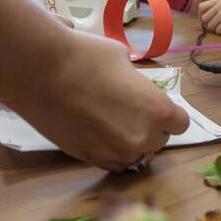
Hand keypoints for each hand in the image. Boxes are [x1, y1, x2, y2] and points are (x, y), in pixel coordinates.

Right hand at [3, 31, 189, 172]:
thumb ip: (136, 81)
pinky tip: (98, 135)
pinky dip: (109, 152)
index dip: (168, 115)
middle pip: (158, 141)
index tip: (154, 107)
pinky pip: (111, 163)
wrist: (40, 72)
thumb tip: (133, 87)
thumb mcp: (123, 59)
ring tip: (109, 123)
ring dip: (128, 143)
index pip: (179, 124)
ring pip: (134, 155)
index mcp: (157, 110)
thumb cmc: (86, 56)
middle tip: (128, 112)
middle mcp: (141, 137)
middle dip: (148, 128)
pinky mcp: (89, 159)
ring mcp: (115, 152)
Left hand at [198, 0, 220, 35]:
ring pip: (210, 27)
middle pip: (204, 19)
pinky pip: (218, 31)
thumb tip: (203, 19)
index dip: (203, 16)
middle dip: (211, 25)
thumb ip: (217, 10)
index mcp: (220, 0)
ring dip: (218, 29)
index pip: (201, 7)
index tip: (209, 21)